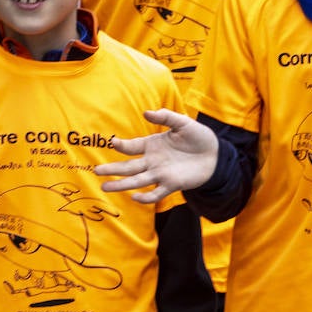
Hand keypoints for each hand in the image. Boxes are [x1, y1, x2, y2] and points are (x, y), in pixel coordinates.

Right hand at [95, 109, 218, 203]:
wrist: (215, 154)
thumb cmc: (198, 136)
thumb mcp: (182, 123)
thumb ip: (165, 117)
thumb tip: (146, 113)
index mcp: (152, 145)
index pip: (132, 147)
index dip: (122, 145)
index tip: (113, 142)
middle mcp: (153, 160)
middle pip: (129, 166)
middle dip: (112, 169)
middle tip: (96, 171)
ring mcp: (161, 174)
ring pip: (137, 180)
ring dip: (122, 184)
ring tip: (105, 186)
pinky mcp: (172, 184)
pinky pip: (156, 193)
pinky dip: (146, 197)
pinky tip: (135, 197)